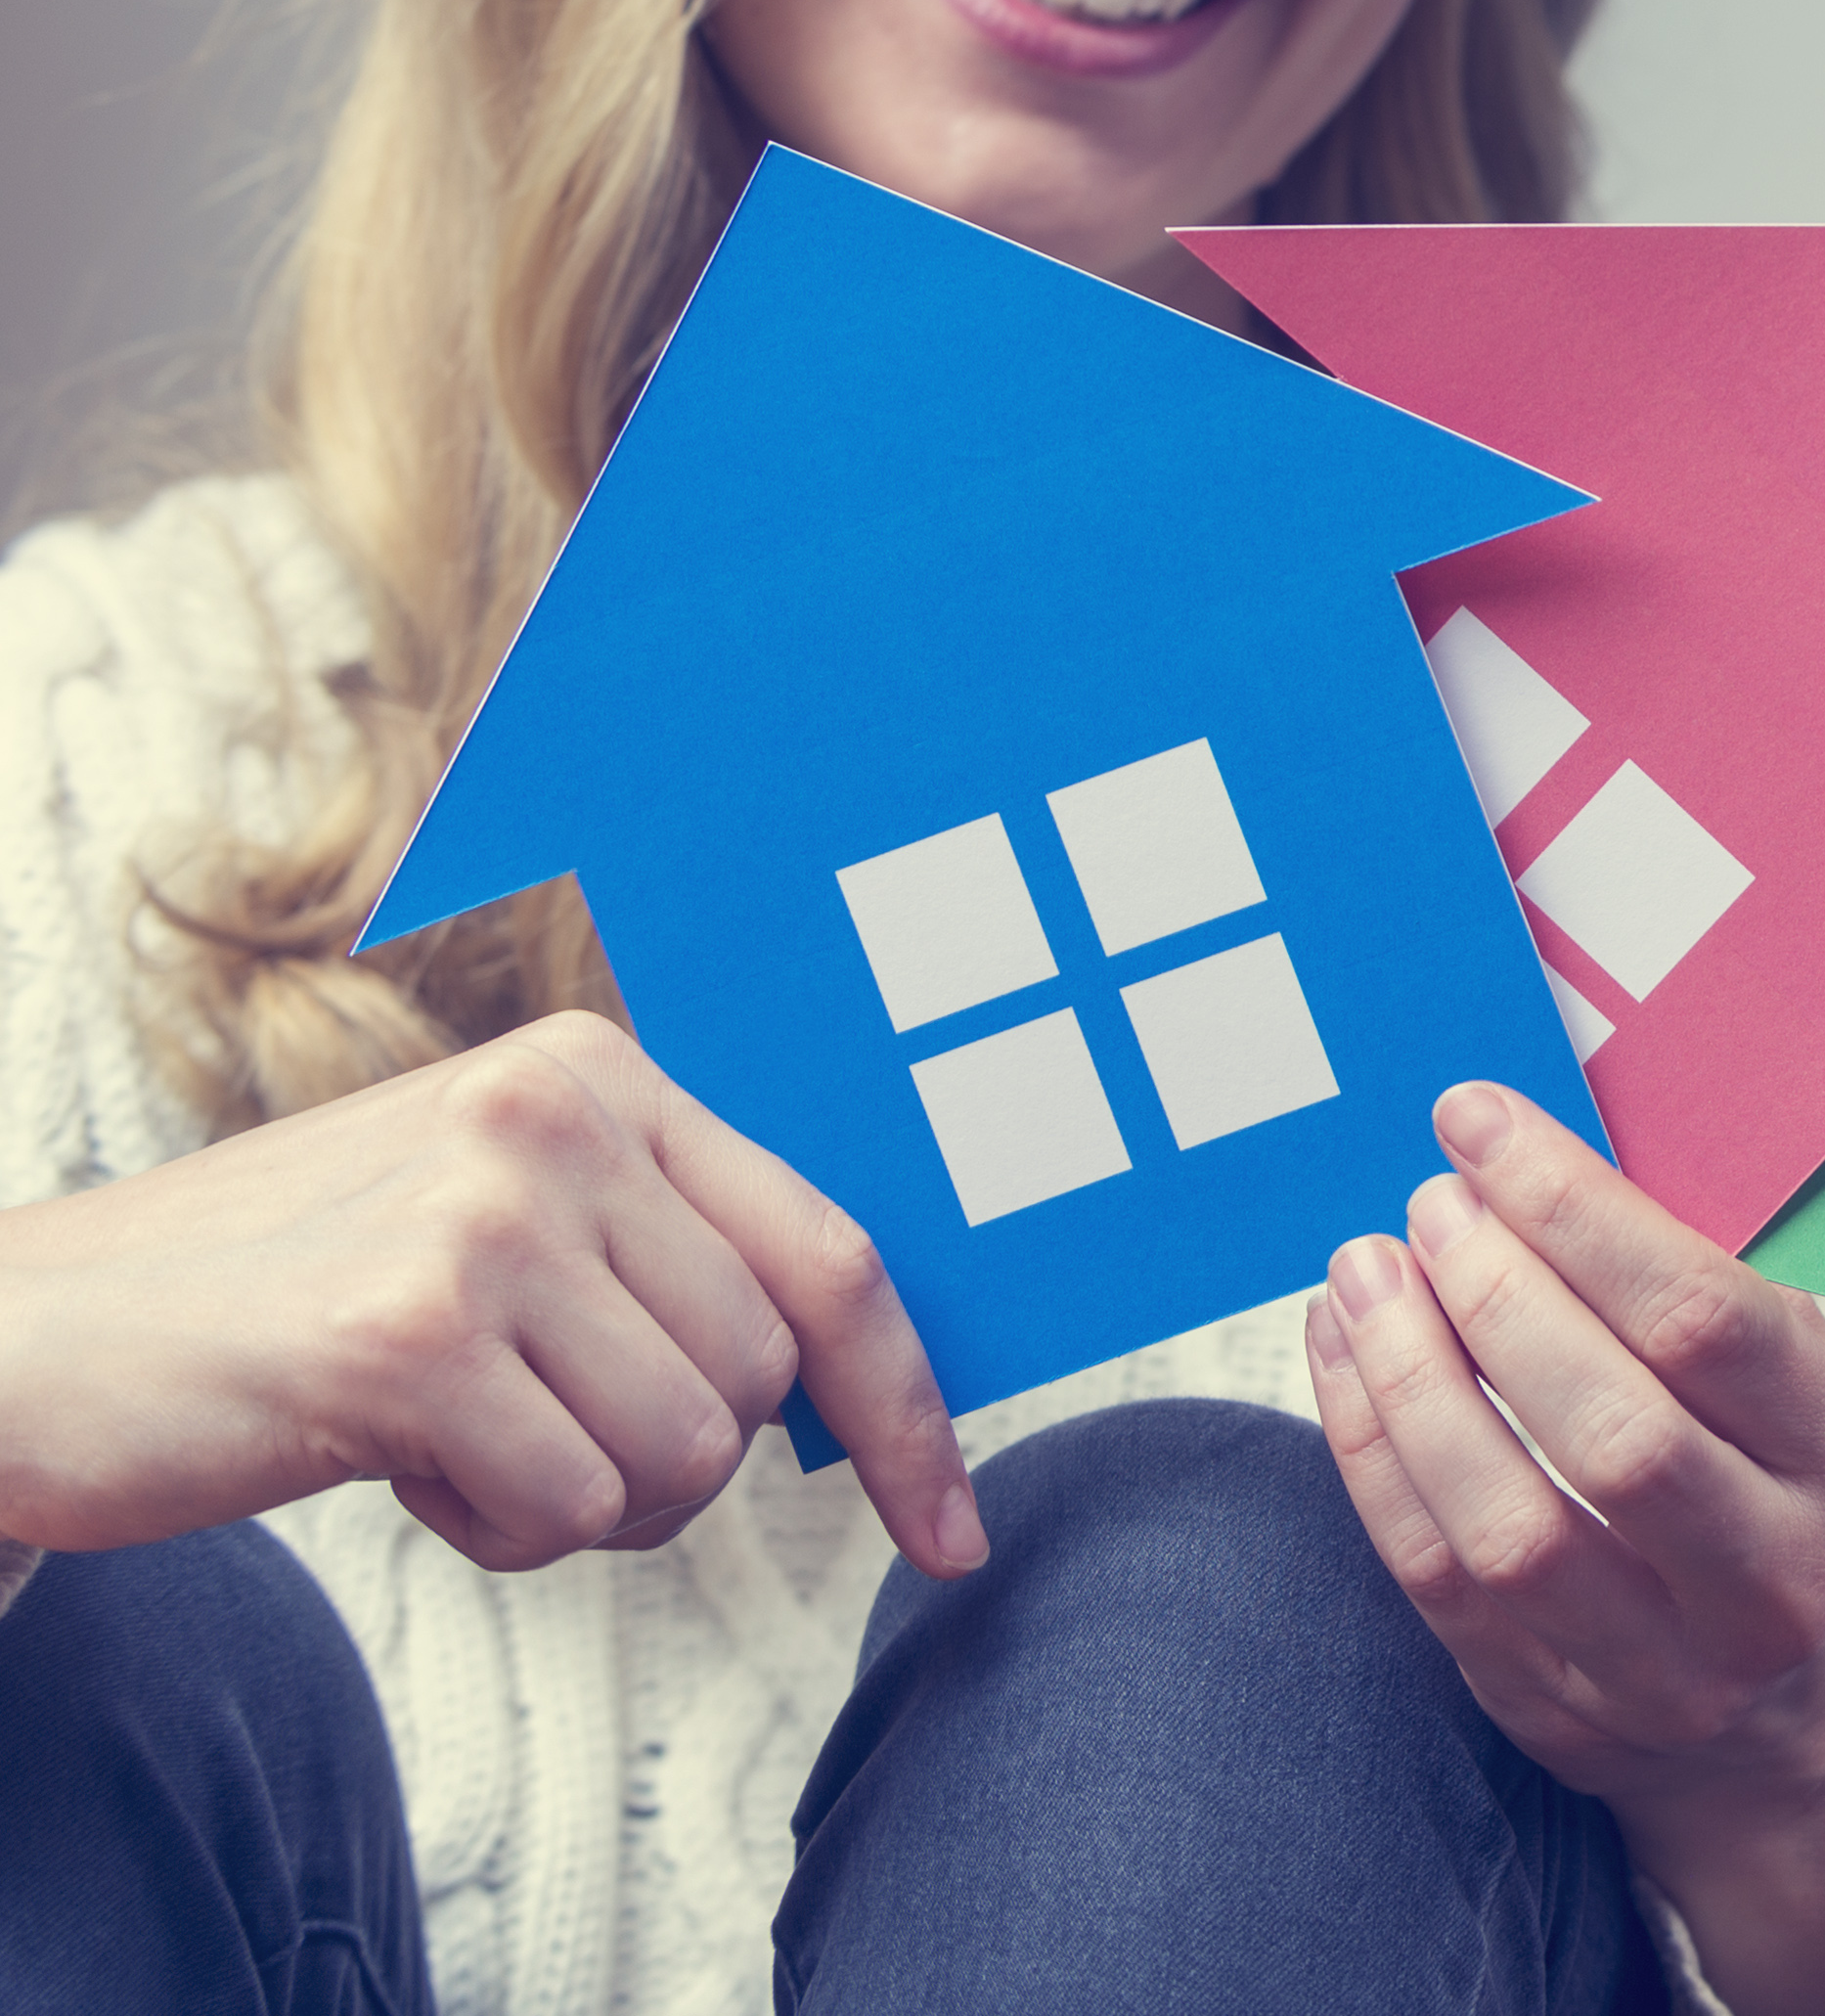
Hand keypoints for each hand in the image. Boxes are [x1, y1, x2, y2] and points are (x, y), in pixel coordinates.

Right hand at [0, 1008, 976, 1578]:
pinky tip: (398, 1465)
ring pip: (684, 1454)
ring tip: (454, 1440)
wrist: (38, 1336)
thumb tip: (852, 1375)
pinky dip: (499, 1529)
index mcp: (602, 1075)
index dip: (906, 1406)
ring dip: (578, 1501)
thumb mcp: (493, 1221)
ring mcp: (484, 1216)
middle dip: (665, 1459)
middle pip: (759, 1378)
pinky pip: (570, 1505)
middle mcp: (558, 1115)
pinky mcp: (405, 1333)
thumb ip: (656, 1255)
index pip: (833, 1254)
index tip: (951, 1529)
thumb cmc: (291, 1299)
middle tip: (528, 1437)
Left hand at [1311, 1081, 1824, 2015]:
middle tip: (1427, 1205)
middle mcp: (1779, 1578)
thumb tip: (1550, 1151)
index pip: (1706, 1319)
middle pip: (1613, 1434)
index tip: (1480, 1127)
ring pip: (1510, 1528)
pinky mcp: (1563, 1717)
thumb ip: (1713, 1281)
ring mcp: (1670, 1672)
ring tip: (1363, 1274)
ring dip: (1412, 1382)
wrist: (1815, 1726)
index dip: (1576, 1211)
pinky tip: (1348, 1361)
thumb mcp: (1818, 1384)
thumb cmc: (1794, 1492)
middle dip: (1494, 1296)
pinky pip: (1439, 1585)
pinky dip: (1375, 1460)